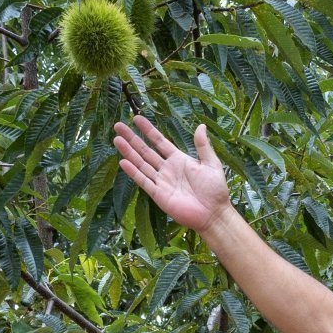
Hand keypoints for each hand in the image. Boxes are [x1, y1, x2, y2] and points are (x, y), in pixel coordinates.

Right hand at [113, 116, 230, 232]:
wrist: (214, 213)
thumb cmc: (215, 190)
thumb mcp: (211, 164)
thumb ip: (203, 146)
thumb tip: (201, 126)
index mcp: (178, 159)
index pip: (159, 142)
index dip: (148, 130)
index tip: (136, 118)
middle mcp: (167, 169)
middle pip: (146, 151)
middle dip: (132, 138)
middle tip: (118, 125)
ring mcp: (161, 181)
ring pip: (141, 164)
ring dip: (129, 152)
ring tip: (116, 139)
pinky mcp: (158, 195)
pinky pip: (143, 181)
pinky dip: (133, 172)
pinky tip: (123, 162)